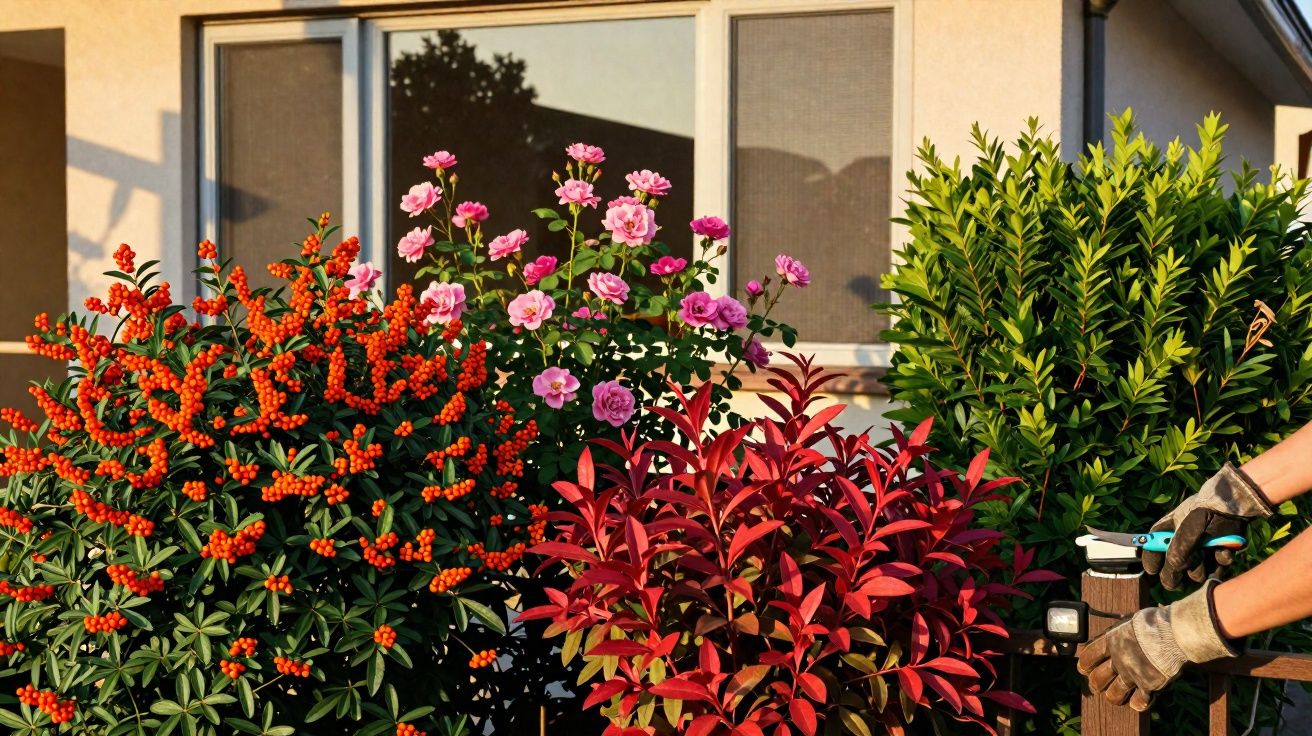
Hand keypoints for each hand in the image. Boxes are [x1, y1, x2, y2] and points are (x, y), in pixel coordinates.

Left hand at [1077, 579, 1236, 710]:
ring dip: (1114, 696)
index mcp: (1111, 641)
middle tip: (1100, 685)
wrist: (1174, 632)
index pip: (1088, 657)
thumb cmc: (1155, 622)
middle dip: (1097, 684)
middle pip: (1096, 680)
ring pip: (1113, 695)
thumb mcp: (1131, 621)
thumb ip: (1123, 630)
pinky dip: (1138, 703)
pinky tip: (1141, 699)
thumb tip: (1121, 625)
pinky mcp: (1148, 686)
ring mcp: (1132, 674)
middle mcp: (1118, 660)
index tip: (1085, 668)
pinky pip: (1137, 703)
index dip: (1085, 665)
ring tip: (1118, 695)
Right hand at [1142, 463, 1270, 589]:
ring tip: (1209, 555)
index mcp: (1168, 532)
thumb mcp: (1187, 531)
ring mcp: (1201, 549)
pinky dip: (1220, 560)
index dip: (1151, 560)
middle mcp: (1183, 542)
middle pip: (1174, 566)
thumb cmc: (1204, 513)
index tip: (1152, 571)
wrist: (1235, 506)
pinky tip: (1223, 551)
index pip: (1152, 548)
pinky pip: (1216, 567)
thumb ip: (1176, 553)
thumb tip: (1169, 576)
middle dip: (1180, 571)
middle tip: (1182, 577)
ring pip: (1196, 572)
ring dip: (1202, 567)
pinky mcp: (1218, 553)